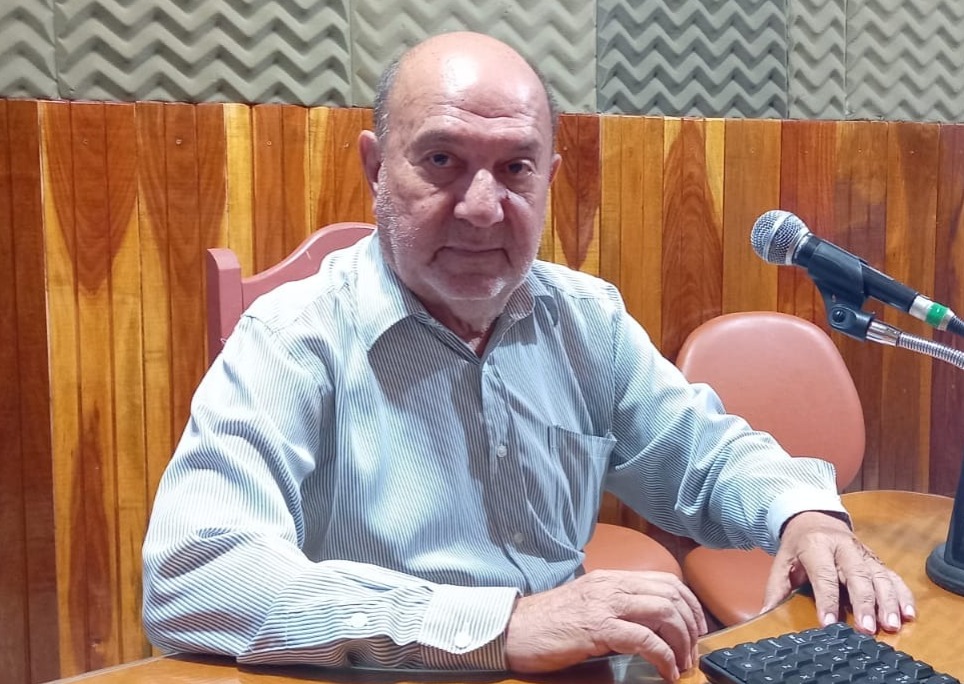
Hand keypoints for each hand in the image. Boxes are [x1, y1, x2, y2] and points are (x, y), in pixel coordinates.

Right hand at [504, 569, 706, 680]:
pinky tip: (666, 672)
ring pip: (664, 613)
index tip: (696, 629)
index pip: (666, 581)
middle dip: (691, 627)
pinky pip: (645, 639)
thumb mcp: (587, 604)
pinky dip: (664, 657)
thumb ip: (615, 606)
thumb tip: (647, 625)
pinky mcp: (598, 628)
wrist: (514, 629)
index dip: (690, 605)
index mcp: (611, 579)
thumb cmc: (547, 623)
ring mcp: (605, 604)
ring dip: (682, 643)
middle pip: (672, 596)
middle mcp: (612, 585)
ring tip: (682, 664)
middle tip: (692, 652)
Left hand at [761, 511, 915, 632]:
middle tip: (867, 629)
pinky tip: (908, 614)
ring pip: (880, 576)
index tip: (829, 624)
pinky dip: (903, 595)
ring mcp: (863, 553)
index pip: (823, 575)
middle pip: (857, 575)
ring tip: (891, 625)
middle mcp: (843, 547)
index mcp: (816, 545)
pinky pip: (893, 576)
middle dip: (864, 603)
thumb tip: (765, 613)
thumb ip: (776, 587)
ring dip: (888, 601)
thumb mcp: (781, 561)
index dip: (826, 600)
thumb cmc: (797, 546)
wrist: (813, 517)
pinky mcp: (876, 560)